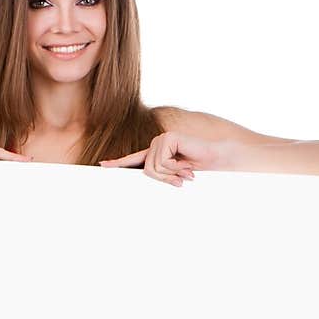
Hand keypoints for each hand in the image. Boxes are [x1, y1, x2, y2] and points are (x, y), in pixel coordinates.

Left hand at [100, 132, 223, 186]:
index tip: (102, 166)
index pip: (134, 160)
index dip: (118, 163)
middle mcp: (156, 145)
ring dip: (172, 175)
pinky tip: (187, 164)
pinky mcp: (167, 138)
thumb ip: (160, 176)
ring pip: (153, 168)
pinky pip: (163, 162)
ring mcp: (161, 140)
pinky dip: (176, 168)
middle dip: (164, 179)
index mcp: (156, 154)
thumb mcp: (175, 176)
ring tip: (187, 172)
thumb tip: (146, 177)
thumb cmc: (197, 168)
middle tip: (182, 180)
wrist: (216, 157)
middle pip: (146, 170)